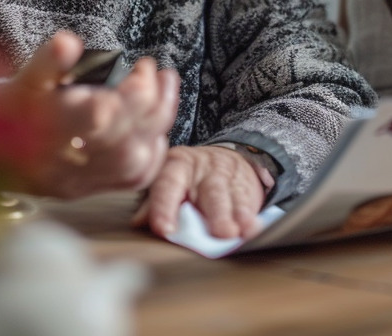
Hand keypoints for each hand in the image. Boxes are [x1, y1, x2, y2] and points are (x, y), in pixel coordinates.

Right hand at [0, 31, 178, 199]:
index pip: (100, 117)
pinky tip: (156, 125)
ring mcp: (76, 181)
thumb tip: (68, 41)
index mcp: (44, 131)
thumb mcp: (16, 80)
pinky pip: (129, 180)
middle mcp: (62, 163)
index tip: (140, 66)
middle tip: (151, 70)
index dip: (130, 92)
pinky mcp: (84, 189)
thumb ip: (46, 63)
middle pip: (123, 141)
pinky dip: (152, 153)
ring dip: (158, 124)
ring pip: (132, 163)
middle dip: (149, 102)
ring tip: (164, 88)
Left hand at [131, 145, 265, 240]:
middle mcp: (203, 168)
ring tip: (239, 231)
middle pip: (209, 191)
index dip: (164, 207)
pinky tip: (252, 228)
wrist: (224, 158)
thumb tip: (139, 223)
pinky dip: (250, 215)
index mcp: (176, 166)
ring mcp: (227, 175)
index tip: (165, 230)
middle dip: (216, 214)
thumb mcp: (169, 183)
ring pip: (232, 196)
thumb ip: (154, 204)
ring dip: (237, 215)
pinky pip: (248, 200)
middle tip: (221, 233)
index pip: (168, 185)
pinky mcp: (246, 183)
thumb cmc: (189, 179)